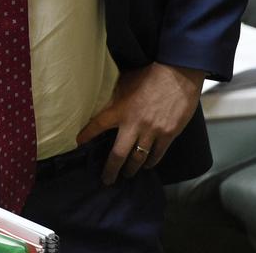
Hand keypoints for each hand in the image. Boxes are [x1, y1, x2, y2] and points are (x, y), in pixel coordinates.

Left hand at [77, 62, 206, 184]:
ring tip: (127, 175)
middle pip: (118, 154)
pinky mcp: (168, 134)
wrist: (178, 75)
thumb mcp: (124, 82)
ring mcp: (152, 131)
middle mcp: (133, 124)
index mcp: (120, 109)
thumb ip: (114, 97)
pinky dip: (151, 162)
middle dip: (111, 170)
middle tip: (106, 180)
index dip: (86, 136)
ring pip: (138, 158)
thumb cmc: (150, 75)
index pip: (97, 126)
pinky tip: (146, 166)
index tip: (76, 144)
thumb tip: (102, 101)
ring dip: (131, 169)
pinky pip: (157, 154)